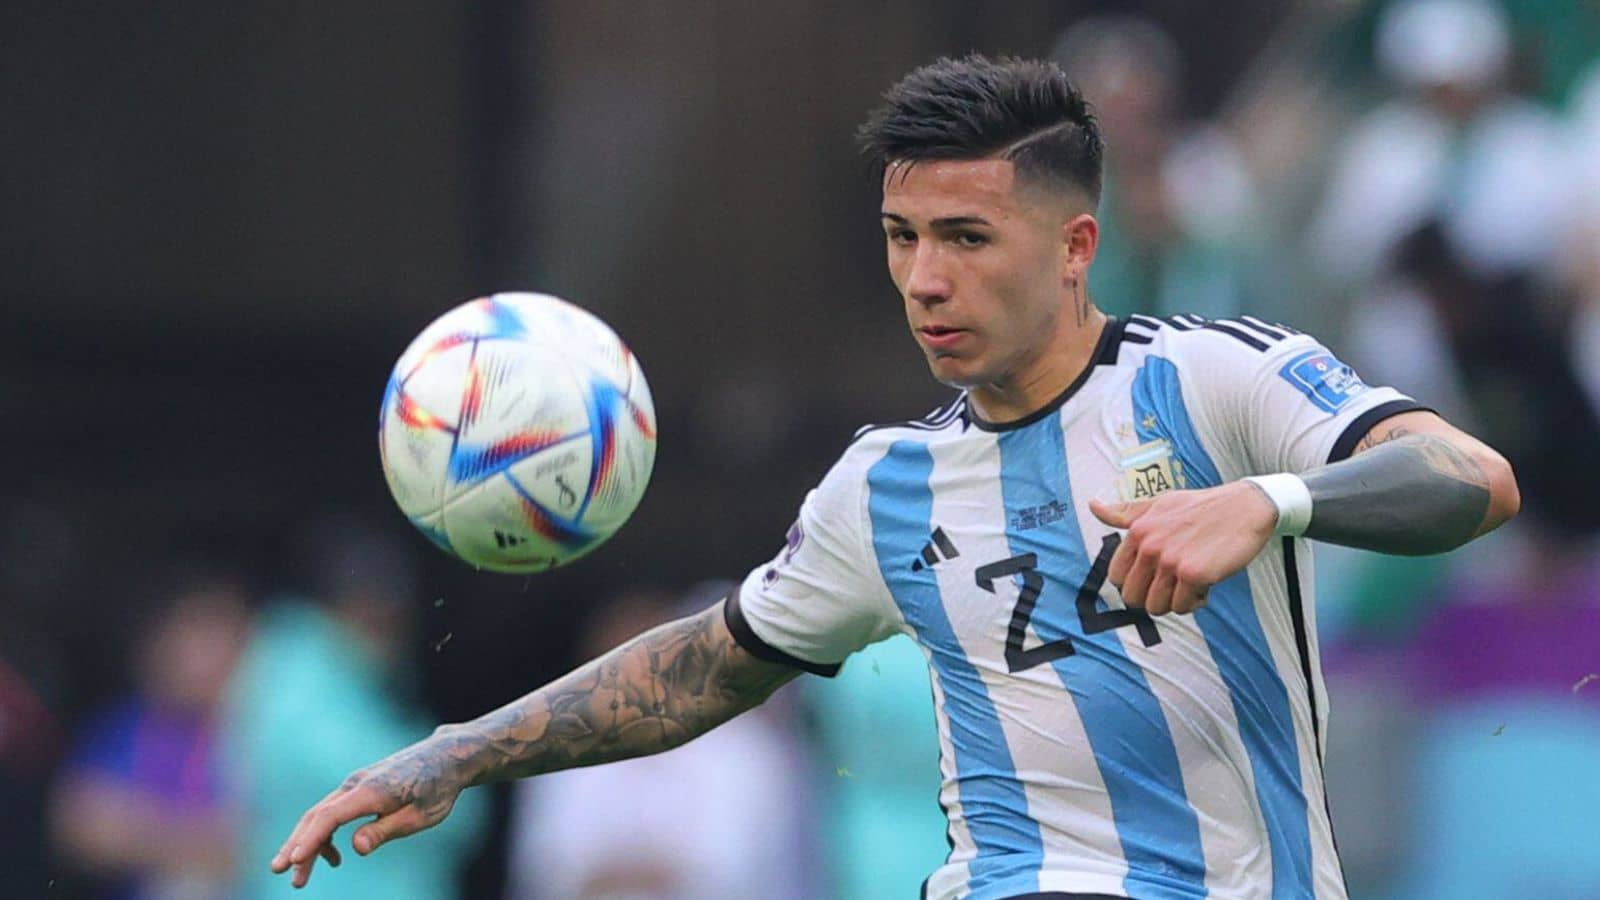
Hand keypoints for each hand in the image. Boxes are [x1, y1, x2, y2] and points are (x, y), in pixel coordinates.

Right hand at [269, 726, 471, 888]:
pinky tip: (334, 858)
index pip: (330, 817)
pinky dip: (325, 834)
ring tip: (299, 876)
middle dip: (296, 846)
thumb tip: (355, 848)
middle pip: (316, 817)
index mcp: (371, 791)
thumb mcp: (419, 816)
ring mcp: (355, 784)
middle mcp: (357, 784)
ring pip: (320, 815)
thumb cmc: (437, 788)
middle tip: (281, 874)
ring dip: (306, 843)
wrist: (446, 757)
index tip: (293, 862)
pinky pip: (333, 812)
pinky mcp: (359, 787)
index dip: (310, 840)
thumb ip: (385, 830)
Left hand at [1088, 481, 1276, 615]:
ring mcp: (1171, 561)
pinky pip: (1182, 607)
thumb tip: (1093, 506)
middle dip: (1152, 598)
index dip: (1134, 583)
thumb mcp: (1160, 503)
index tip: (1153, 579)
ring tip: (1189, 583)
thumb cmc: (1202, 507)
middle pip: (1133, 598)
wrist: (1245, 507)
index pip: (1116, 577)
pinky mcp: (1194, 575)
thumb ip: (1126, 511)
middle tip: (1173, 586)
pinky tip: (1206, 583)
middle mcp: (1150, 546)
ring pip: (1156, 607)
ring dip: (1174, 602)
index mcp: (1138, 530)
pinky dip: (1195, 601)